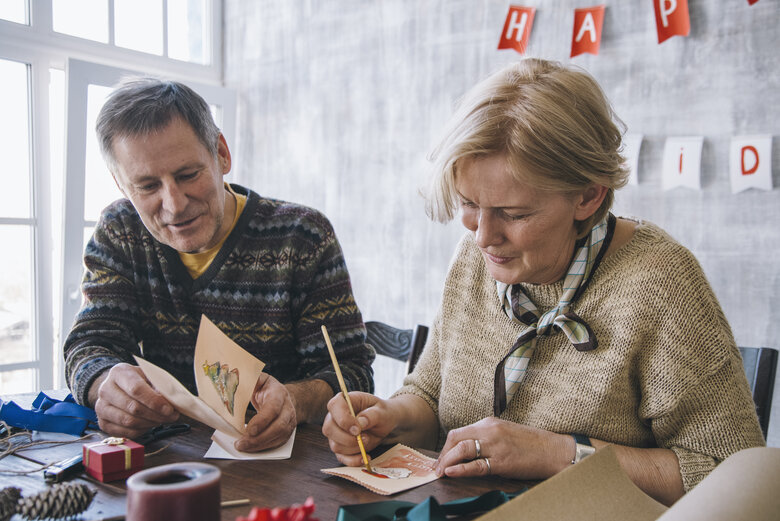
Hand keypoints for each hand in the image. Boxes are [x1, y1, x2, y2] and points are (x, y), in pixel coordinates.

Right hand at [92, 363, 179, 438]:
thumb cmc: (137, 379)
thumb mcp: (149, 375)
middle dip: (156, 414)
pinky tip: (150, 424)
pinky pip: (125, 432)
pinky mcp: (102, 423)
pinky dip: (142, 430)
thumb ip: (159, 386)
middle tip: (172, 416)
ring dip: (150, 423)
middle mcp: (105, 389)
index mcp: (118, 373)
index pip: (136, 389)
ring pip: (129, 421)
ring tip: (163, 420)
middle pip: (133, 407)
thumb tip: (172, 402)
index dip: (154, 401)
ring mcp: (101, 407)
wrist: (117, 386)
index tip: (169, 409)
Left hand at [235, 373, 295, 451]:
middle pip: (278, 426)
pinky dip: (263, 447)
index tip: (249, 430)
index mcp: (279, 393)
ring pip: (279, 437)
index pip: (273, 408)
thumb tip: (235, 380)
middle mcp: (287, 408)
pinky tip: (252, 448)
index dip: (262, 420)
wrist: (282, 396)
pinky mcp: (287, 432)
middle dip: (259, 438)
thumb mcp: (259, 379)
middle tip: (241, 443)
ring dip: (260, 445)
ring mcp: (289, 421)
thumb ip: (250, 380)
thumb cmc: (267, 388)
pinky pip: (277, 443)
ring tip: (243, 447)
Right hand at [321, 392, 396, 465]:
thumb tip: (360, 422)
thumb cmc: (381, 413)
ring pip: (335, 445)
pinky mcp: (341, 447)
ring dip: (353, 448)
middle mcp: (335, 417)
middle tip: (365, 438)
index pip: (334, 406)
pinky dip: (353, 460)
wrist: (385, 423)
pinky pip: (341, 458)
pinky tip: (365, 457)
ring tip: (368, 441)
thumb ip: (372, 415)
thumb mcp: (382, 411)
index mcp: (343, 401)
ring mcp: (336, 433)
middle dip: (347, 438)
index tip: (358, 429)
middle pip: (329, 429)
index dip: (343, 419)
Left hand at [434, 417, 571, 479]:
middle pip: (455, 438)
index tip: (441, 459)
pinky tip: (451, 472)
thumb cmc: (531, 444)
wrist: (553, 450)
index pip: (459, 432)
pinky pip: (476, 465)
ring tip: (440, 473)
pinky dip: (461, 469)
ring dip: (447, 462)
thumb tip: (467, 450)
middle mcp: (490, 430)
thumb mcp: (505, 433)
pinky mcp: (502, 461)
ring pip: (462, 449)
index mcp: (489, 423)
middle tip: (436, 468)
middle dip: (443, 455)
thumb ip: (486, 437)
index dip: (446, 447)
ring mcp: (496, 445)